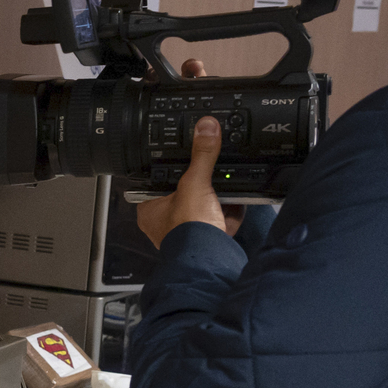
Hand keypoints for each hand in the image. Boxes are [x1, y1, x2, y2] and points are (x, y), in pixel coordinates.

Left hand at [134, 59, 243, 246]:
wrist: (209, 259)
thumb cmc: (189, 229)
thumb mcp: (195, 183)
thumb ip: (202, 155)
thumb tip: (205, 128)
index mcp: (150, 210)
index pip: (156, 183)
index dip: (168, 171)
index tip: (180, 161)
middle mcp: (164, 225)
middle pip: (182, 196)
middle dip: (197, 185)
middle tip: (205, 172)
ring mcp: (186, 234)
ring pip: (201, 209)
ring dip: (214, 198)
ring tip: (222, 183)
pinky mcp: (206, 241)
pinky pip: (218, 221)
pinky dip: (228, 212)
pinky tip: (237, 201)